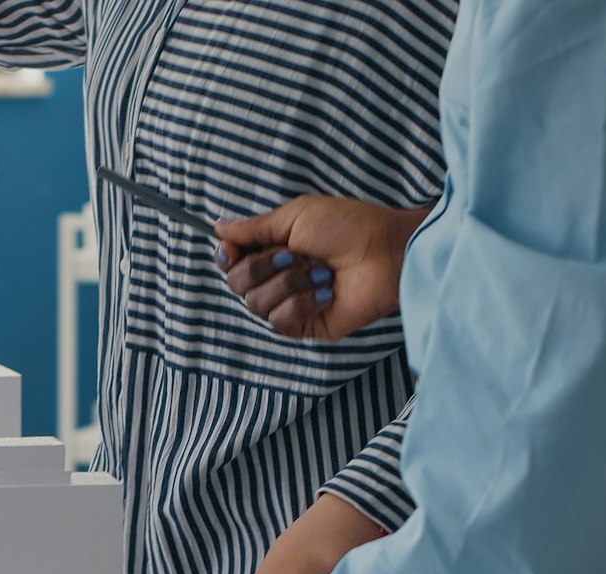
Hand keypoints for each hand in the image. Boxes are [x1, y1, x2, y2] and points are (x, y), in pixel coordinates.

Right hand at [216, 196, 432, 340]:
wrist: (387, 252)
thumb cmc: (350, 226)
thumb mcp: (296, 215)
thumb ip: (255, 227)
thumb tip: (218, 228)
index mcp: (274, 249)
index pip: (231, 262)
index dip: (226, 257)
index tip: (231, 250)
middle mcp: (278, 277)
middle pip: (236, 285)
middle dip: (261, 267)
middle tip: (292, 255)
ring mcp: (292, 303)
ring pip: (255, 305)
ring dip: (288, 283)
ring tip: (321, 272)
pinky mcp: (307, 326)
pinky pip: (279, 321)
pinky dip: (301, 303)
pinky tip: (326, 292)